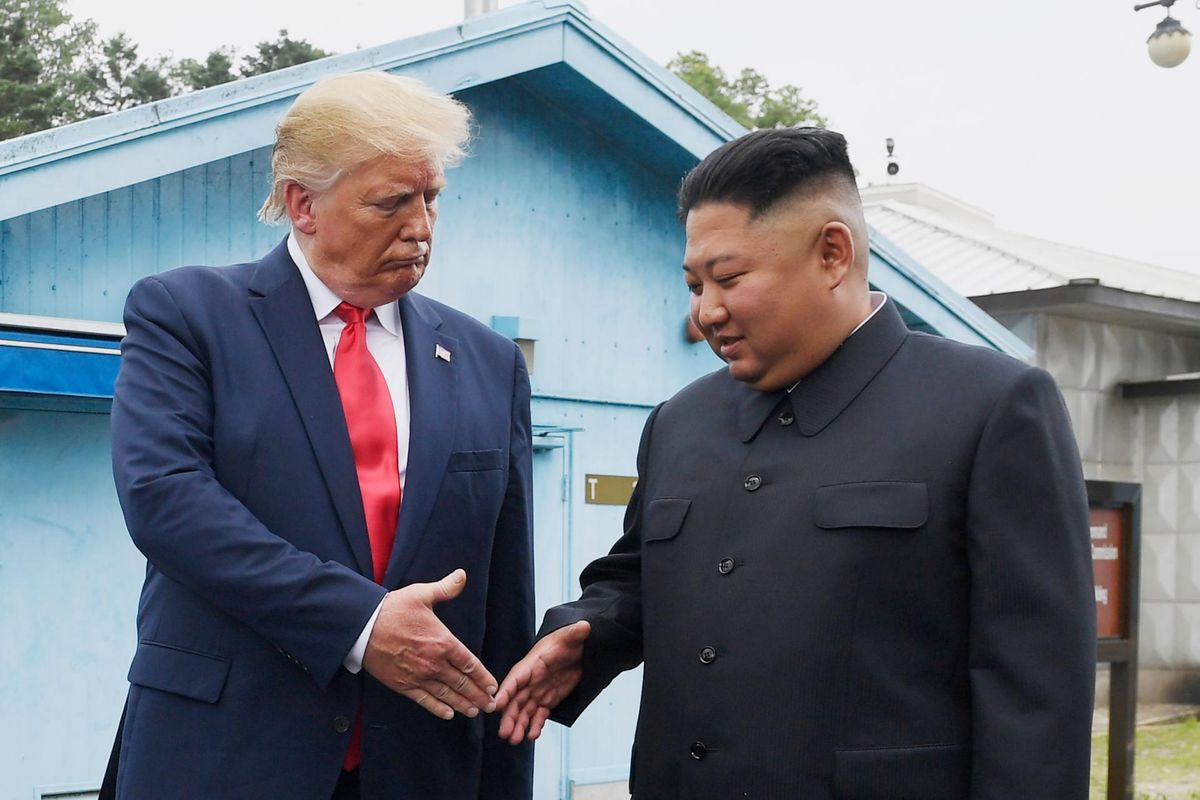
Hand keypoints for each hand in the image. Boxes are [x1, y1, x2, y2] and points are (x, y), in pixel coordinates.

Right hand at [362, 569, 497, 719]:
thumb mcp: (421, 594)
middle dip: (478, 696)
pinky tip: (448, 714)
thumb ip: (445, 588)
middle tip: (490, 706)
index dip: (483, 677)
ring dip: (463, 705)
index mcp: (443, 641)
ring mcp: (418, 676)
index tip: (493, 687)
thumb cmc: (393, 609)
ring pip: (446, 695)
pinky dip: (438, 708)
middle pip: (462, 683)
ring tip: (474, 711)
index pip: (470, 664)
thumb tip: (462, 575)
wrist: (362, 626)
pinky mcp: (402, 684)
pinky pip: (424, 700)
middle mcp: (434, 662)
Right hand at [495, 620, 590, 743]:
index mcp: (532, 664)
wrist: (577, 650)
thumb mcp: (571, 636)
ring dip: (519, 725)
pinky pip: (539, 714)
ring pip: (524, 711)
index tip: (496, 705)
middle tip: (505, 733)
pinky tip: (532, 735)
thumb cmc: (568, 641)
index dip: (506, 691)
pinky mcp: (548, 699)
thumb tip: (584, 625)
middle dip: (509, 716)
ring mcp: (538, 691)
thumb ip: (575, 633)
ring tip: (515, 740)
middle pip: (516, 700)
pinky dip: (535, 725)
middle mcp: (531, 680)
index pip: (516, 678)